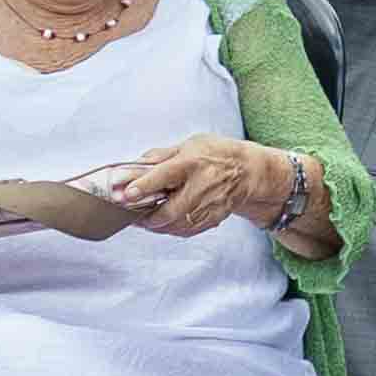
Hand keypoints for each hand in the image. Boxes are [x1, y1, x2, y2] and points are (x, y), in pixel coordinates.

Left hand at [106, 134, 288, 238]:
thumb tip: (136, 164)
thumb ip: (161, 155)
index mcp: (193, 162)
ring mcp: (210, 205)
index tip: (126, 194)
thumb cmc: (218, 154)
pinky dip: (171, 230)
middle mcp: (202, 185)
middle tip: (133, 215)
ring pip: (177, 225)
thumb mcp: (190, 144)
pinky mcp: (214, 218)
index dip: (143, 186)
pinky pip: (187, 230)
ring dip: (157, 226)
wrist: (250, 170)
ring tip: (145, 220)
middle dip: (147, 217)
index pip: (164, 175)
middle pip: (170, 210)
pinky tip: (164, 224)